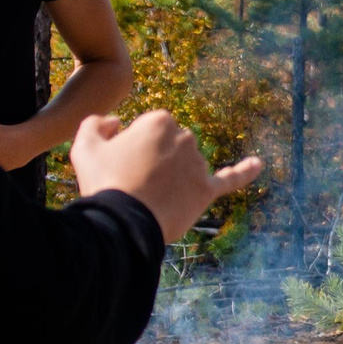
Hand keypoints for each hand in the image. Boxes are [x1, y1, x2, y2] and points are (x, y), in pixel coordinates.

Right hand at [70, 112, 262, 242]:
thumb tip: (116, 123)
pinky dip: (244, 172)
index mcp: (160, 121)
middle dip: (153, 163)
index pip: (148, 132)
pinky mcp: (206, 190)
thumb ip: (97, 125)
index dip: (131, 149)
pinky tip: (258, 165)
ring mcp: (198, 165)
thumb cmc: (103, 183)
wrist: (123, 222)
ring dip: (171, 178)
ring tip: (147, 197)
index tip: (119, 166)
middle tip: (132, 183)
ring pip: (185, 167)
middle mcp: (185, 137)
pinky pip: (229, 179)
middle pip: (168, 149)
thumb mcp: (84, 147)